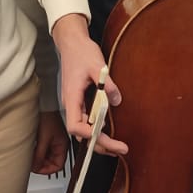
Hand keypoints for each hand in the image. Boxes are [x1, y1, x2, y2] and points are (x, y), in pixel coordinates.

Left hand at [31, 110, 68, 174]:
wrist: (42, 105)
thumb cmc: (46, 117)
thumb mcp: (43, 139)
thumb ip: (40, 155)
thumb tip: (35, 167)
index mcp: (63, 145)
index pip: (58, 165)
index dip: (47, 170)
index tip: (37, 169)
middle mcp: (59, 144)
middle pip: (51, 162)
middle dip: (41, 165)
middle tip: (31, 164)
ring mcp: (52, 141)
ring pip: (46, 157)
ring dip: (38, 159)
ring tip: (30, 156)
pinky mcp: (46, 138)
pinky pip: (42, 150)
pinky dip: (36, 153)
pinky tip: (31, 150)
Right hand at [51, 14, 126, 156]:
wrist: (72, 43)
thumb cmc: (81, 52)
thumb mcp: (97, 66)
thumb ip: (107, 85)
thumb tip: (116, 101)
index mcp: (71, 97)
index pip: (74, 125)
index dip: (87, 133)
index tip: (102, 134)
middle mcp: (71, 105)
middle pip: (81, 134)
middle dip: (100, 144)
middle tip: (121, 149)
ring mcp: (75, 104)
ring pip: (84, 130)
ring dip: (99, 141)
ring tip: (117, 147)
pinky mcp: (80, 102)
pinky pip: (87, 121)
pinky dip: (97, 130)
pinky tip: (108, 132)